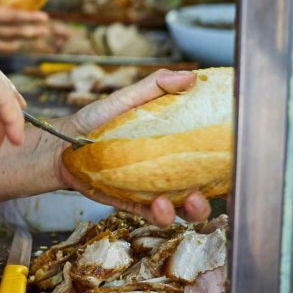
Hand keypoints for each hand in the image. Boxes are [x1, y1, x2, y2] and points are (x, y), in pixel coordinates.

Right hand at [0, 0, 50, 54]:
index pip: (11, 16)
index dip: (29, 17)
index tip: (44, 18)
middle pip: (13, 30)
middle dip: (31, 29)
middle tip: (48, 29)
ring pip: (6, 41)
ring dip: (23, 38)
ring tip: (37, 37)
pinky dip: (8, 46)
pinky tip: (15, 45)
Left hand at [55, 69, 210, 225]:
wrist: (60, 146)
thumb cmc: (95, 121)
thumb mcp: (126, 99)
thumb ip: (155, 87)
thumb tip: (190, 76)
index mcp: (170, 147)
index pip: (203, 159)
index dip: (222, 164)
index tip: (232, 162)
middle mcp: (165, 172)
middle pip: (199, 193)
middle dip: (209, 199)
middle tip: (205, 191)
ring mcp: (149, 190)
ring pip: (180, 211)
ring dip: (189, 211)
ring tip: (184, 200)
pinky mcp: (130, 204)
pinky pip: (151, 216)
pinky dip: (159, 214)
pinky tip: (157, 204)